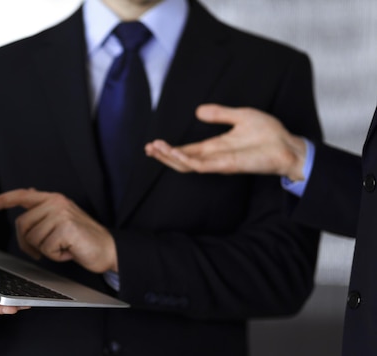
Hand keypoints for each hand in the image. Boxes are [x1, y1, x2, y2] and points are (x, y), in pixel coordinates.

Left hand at [0, 188, 117, 272]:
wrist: (109, 250)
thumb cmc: (83, 239)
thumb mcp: (62, 220)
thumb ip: (44, 210)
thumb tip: (25, 199)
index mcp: (53, 199)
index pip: (22, 195)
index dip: (2, 200)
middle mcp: (56, 202)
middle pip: (22, 225)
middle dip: (28, 243)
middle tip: (46, 250)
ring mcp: (61, 214)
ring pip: (32, 238)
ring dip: (45, 250)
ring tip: (63, 247)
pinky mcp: (65, 228)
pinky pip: (46, 249)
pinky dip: (56, 256)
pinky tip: (69, 251)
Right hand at [144, 104, 306, 180]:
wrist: (288, 146)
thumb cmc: (269, 133)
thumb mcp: (240, 116)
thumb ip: (219, 114)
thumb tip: (198, 110)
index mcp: (215, 146)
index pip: (187, 150)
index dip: (170, 148)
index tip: (153, 143)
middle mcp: (214, 156)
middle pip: (182, 159)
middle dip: (163, 155)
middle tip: (147, 148)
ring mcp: (218, 162)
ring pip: (186, 164)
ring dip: (169, 157)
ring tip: (154, 148)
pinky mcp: (225, 165)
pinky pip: (200, 165)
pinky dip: (184, 160)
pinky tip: (173, 153)